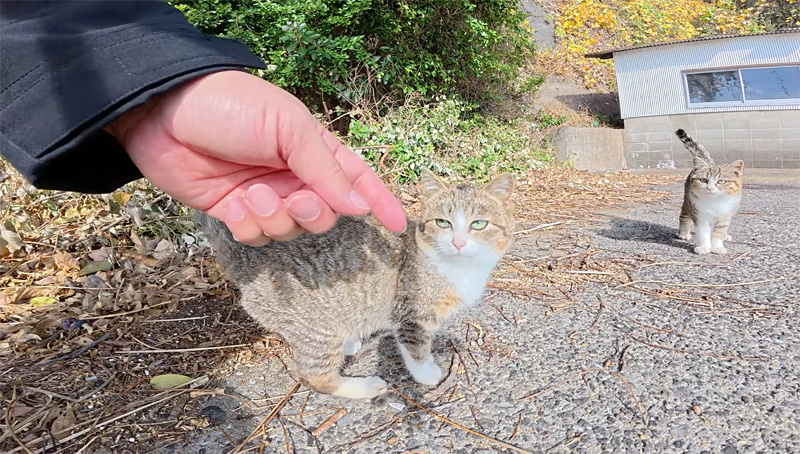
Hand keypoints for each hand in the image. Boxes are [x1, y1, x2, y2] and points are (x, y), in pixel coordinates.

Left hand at [106, 70, 406, 245]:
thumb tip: (359, 207)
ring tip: (252, 193)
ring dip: (275, 218)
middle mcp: (293, 175)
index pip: (357, 180)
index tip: (398, 227)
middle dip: (314, 213)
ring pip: (290, 230)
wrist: (164, 113)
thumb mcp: (288, 129)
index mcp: (314, 149)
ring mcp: (265, 195)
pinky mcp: (235, 212)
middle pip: (325, 215)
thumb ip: (326, 171)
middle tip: (297, 198)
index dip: (379, 202)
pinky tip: (235, 204)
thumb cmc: (233, 107)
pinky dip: (249, 225)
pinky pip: (257, 236)